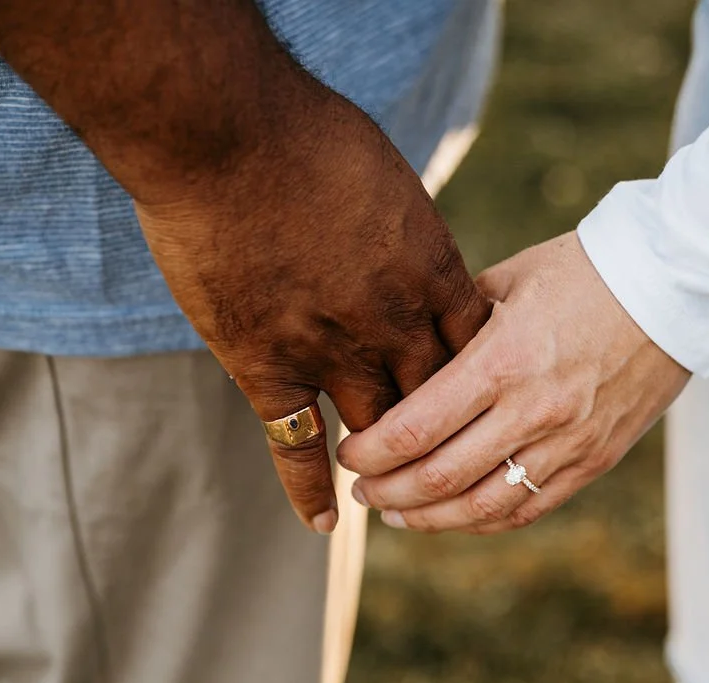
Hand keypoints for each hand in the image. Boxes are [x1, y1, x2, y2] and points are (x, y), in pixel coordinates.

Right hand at [135, 80, 489, 530]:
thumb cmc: (303, 131)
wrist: (222, 131)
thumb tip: (407, 249)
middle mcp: (394, 324)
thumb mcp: (384, 176)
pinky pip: (298, 448)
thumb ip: (403, 230)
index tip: (486, 403)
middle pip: (440, 402)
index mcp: (431, 272)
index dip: (483, 380)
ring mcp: (333, 354)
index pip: (476, 348)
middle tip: (455, 469)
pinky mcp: (269, 370)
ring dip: (392, 471)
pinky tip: (325, 523)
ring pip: (380, 435)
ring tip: (396, 499)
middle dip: (451, 439)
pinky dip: (310, 490)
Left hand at [339, 232, 689, 533]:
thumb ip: (455, 327)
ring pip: (480, 507)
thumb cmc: (586, 271)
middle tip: (361, 489)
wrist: (678, 287)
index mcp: (504, 361)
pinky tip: (453, 516)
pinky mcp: (592, 462)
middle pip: (439, 478)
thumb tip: (401, 360)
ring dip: (428, 518)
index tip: (349, 452)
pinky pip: (526, 509)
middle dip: (388, 491)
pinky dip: (481, 521)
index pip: (416, 428)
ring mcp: (567, 444)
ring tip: (396, 513)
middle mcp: (533, 412)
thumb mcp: (509, 283)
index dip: (371, 452)